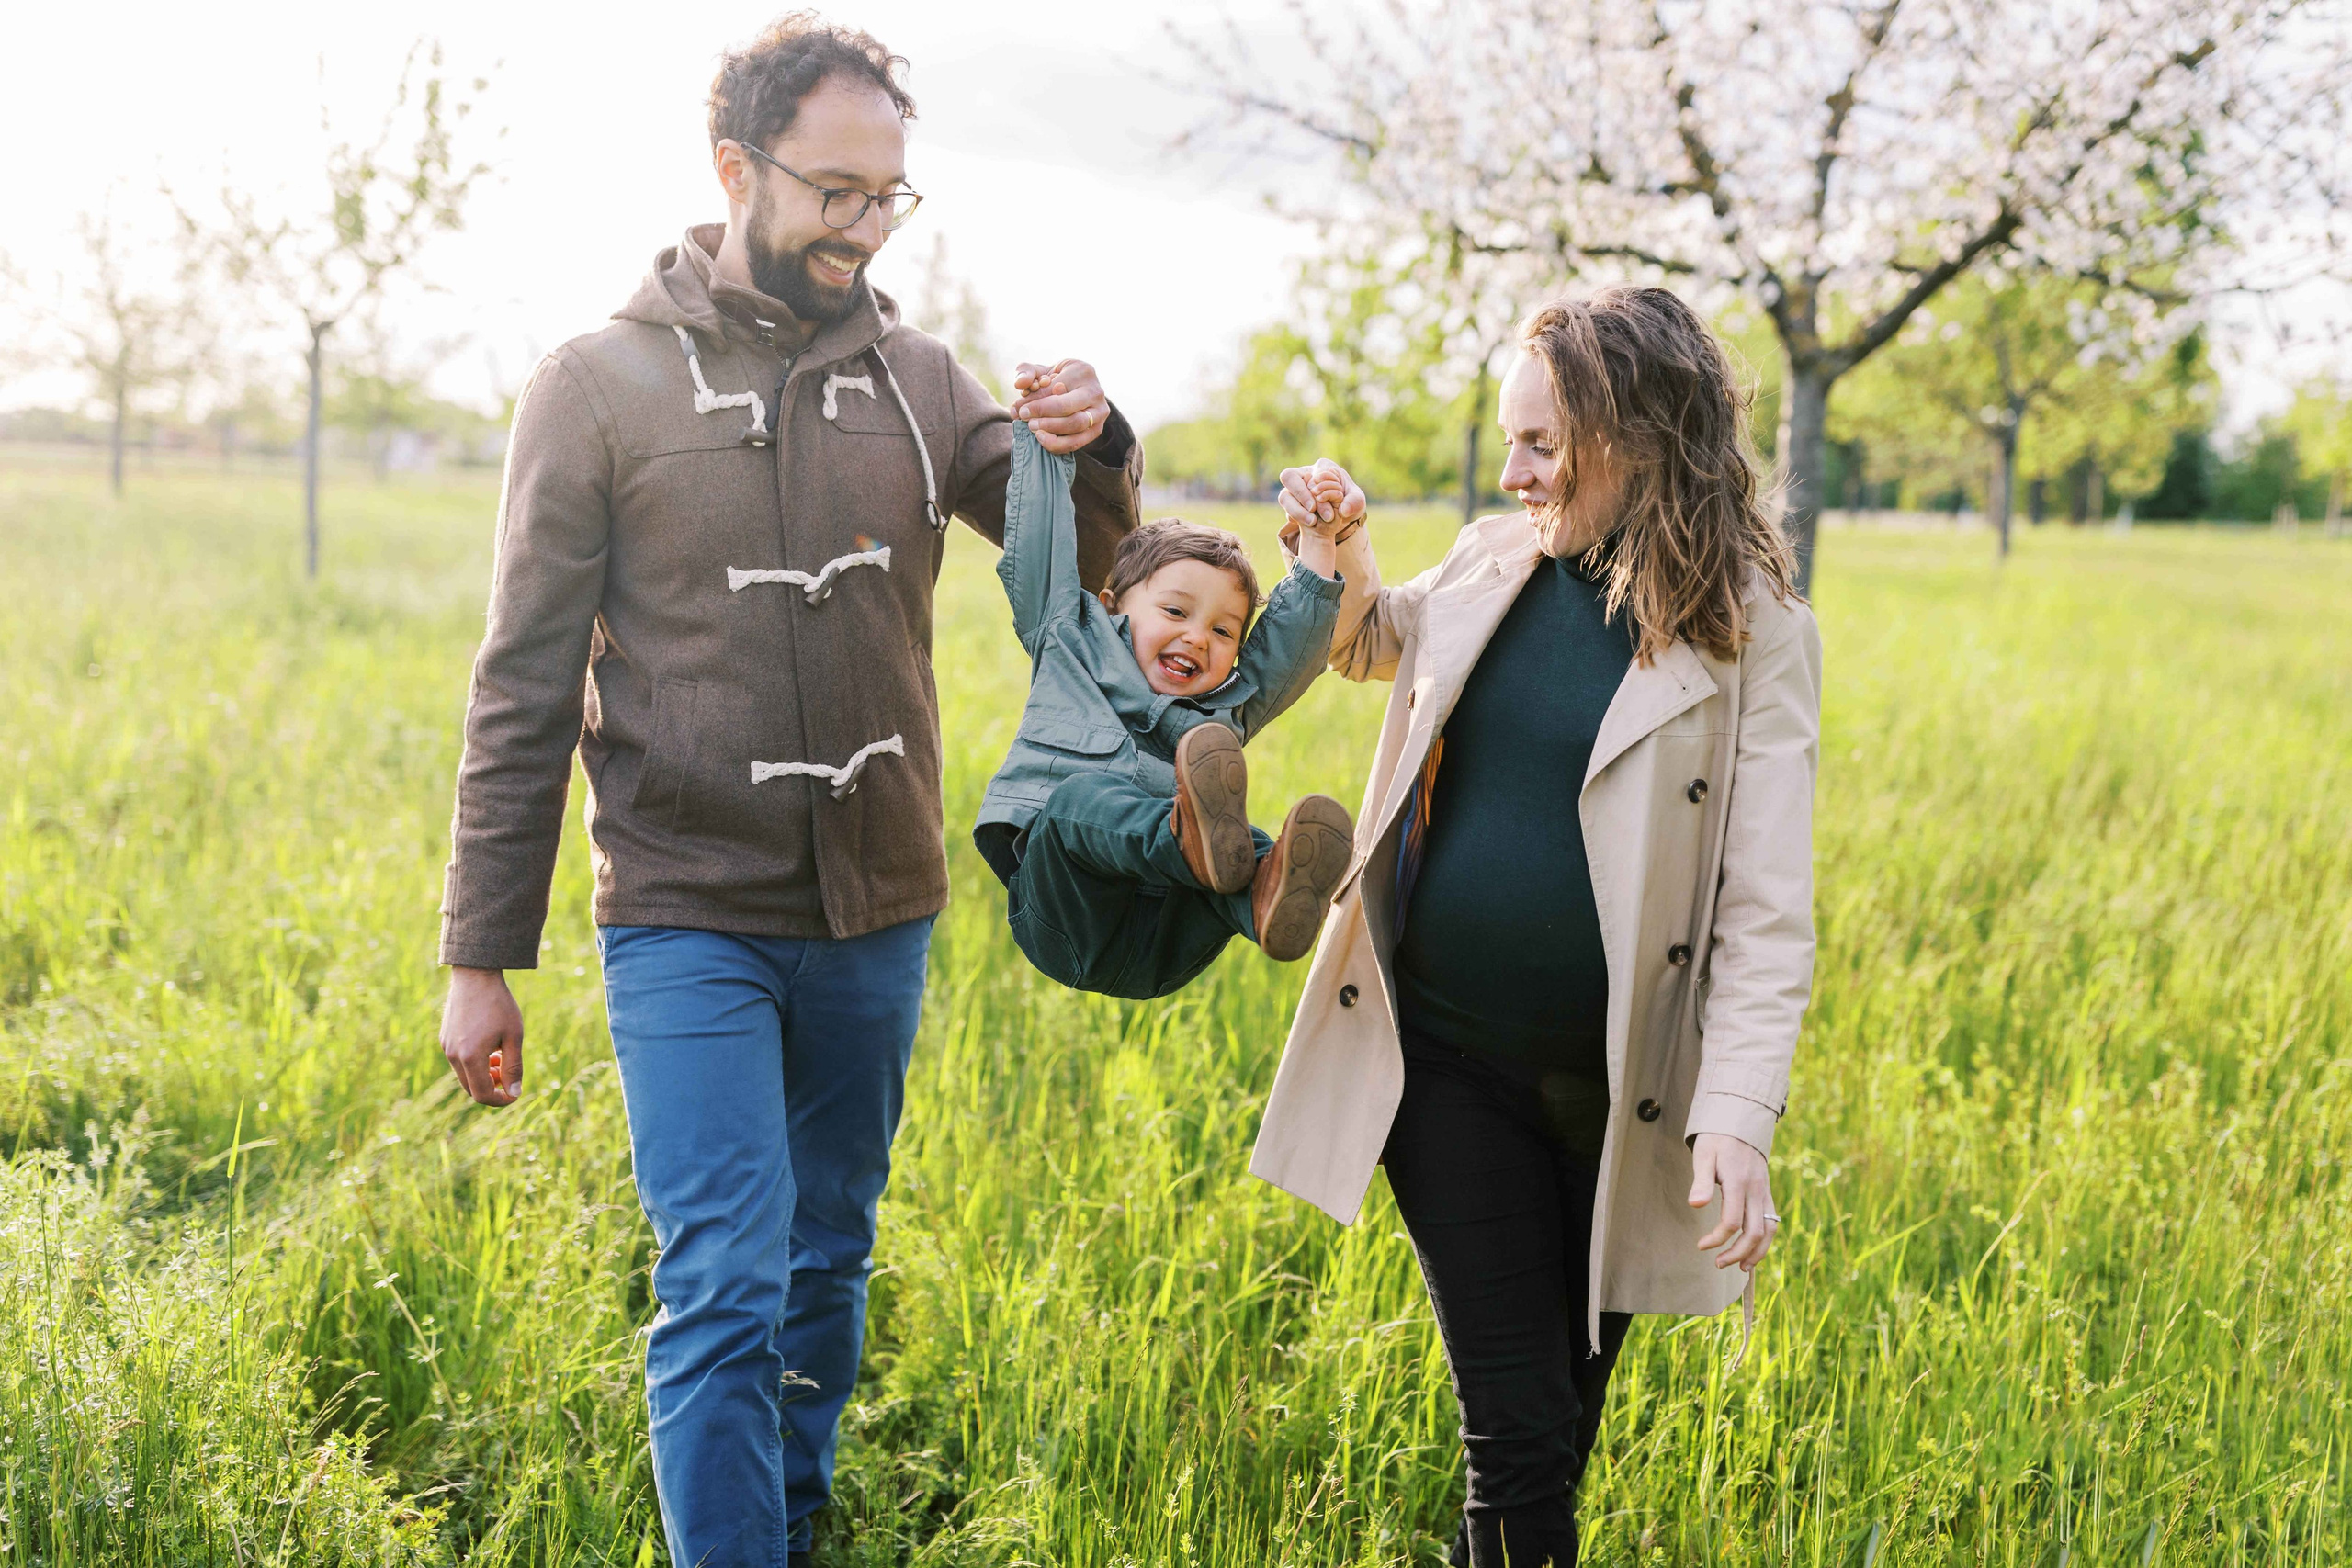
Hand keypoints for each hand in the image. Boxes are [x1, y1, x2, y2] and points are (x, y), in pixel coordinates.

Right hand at [441, 966, 522, 1106]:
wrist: (475, 975)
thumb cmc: (498, 1004)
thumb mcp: (513, 1036)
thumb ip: (514, 1067)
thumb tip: (514, 1093)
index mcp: (469, 1057)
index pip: (482, 1095)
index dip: (500, 1100)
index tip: (515, 1093)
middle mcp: (452, 1055)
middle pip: (471, 1088)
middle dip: (492, 1088)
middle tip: (509, 1073)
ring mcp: (445, 1047)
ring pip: (465, 1076)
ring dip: (483, 1075)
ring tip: (501, 1056)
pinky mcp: (444, 1038)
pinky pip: (458, 1062)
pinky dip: (474, 1063)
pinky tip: (489, 1046)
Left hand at [1011, 359, 1111, 453]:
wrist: (1075, 393)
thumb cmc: (1055, 380)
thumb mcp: (1040, 371)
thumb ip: (1026, 372)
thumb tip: (1020, 384)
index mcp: (1083, 371)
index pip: (1055, 388)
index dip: (1034, 400)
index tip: (1018, 407)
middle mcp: (1096, 392)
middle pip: (1067, 407)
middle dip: (1042, 414)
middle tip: (1024, 417)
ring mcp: (1099, 413)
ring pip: (1075, 425)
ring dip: (1050, 430)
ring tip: (1033, 428)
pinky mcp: (1096, 430)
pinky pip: (1077, 442)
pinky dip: (1057, 444)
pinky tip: (1042, 439)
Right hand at [1277, 459, 1366, 536]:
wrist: (1343, 517)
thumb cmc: (1350, 502)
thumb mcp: (1358, 501)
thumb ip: (1353, 502)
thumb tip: (1343, 509)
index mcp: (1321, 467)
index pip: (1308, 472)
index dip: (1309, 489)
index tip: (1316, 506)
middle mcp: (1305, 475)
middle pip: (1288, 477)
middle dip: (1299, 495)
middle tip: (1312, 510)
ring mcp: (1296, 490)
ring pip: (1284, 495)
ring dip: (1295, 509)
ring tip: (1312, 521)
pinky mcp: (1293, 505)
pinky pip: (1287, 510)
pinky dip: (1296, 517)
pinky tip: (1310, 523)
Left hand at [1689, 1132, 1777, 1270]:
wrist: (1740, 1122)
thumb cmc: (1717, 1139)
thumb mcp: (1703, 1155)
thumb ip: (1701, 1181)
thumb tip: (1695, 1205)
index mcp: (1739, 1182)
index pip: (1732, 1221)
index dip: (1717, 1238)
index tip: (1701, 1246)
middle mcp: (1756, 1190)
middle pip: (1755, 1232)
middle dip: (1738, 1253)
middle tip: (1718, 1263)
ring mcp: (1764, 1192)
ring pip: (1769, 1231)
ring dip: (1756, 1253)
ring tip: (1740, 1268)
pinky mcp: (1766, 1193)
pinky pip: (1771, 1222)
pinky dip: (1764, 1241)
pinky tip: (1752, 1252)